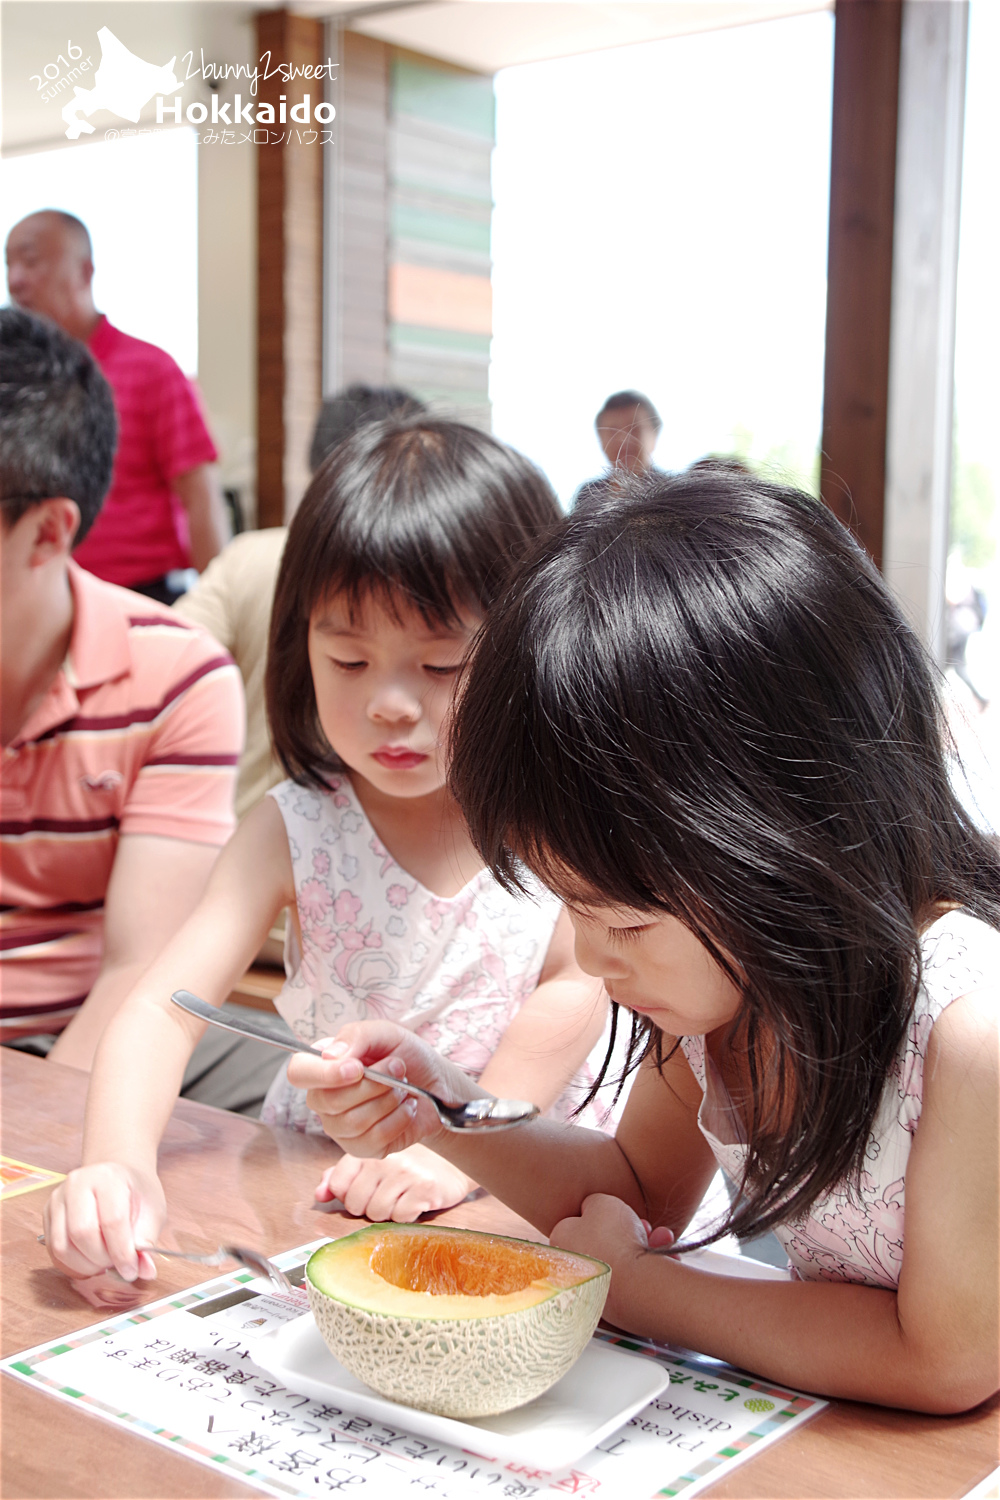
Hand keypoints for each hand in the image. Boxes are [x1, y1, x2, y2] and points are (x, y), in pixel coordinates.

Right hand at [43, 1163, 166, 1282]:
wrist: (118, 1178)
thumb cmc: (136, 1194)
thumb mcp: (153, 1212)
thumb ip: (147, 1241)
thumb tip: (145, 1271)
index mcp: (109, 1177)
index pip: (112, 1220)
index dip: (121, 1252)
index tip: (131, 1270)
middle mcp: (78, 1183)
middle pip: (82, 1233)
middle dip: (101, 1259)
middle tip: (116, 1266)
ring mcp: (58, 1198)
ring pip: (62, 1246)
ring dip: (84, 1265)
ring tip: (103, 1263)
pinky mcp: (47, 1213)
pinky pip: (53, 1251)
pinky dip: (71, 1265)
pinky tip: (89, 1262)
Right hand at [287, 1021, 480, 1157]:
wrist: (436, 1084)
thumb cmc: (407, 1055)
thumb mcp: (386, 1033)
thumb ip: (357, 1036)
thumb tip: (330, 1056)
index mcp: (323, 1065)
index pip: (299, 1072)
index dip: (323, 1074)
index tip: (357, 1069)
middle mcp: (324, 1098)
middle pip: (329, 1101)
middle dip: (373, 1084)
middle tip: (399, 1068)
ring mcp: (339, 1127)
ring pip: (352, 1121)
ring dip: (388, 1100)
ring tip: (403, 1088)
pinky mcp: (360, 1148)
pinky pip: (373, 1139)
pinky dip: (398, 1119)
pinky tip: (407, 1107)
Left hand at [315, 1144, 475, 1220]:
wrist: (448, 1164)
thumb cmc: (404, 1167)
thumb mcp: (370, 1167)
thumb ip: (340, 1177)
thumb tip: (319, 1194)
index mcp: (366, 1151)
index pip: (338, 1185)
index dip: (347, 1196)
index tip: (362, 1192)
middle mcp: (384, 1159)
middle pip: (355, 1204)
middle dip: (367, 1208)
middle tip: (383, 1197)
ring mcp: (405, 1172)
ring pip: (377, 1213)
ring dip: (387, 1213)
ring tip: (399, 1198)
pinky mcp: (424, 1187)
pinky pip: (401, 1217)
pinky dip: (406, 1216)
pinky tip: (413, 1202)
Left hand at [549, 1193, 667, 1328]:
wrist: (634, 1286)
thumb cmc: (614, 1239)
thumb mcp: (601, 1202)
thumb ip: (593, 1201)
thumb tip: (593, 1208)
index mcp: (560, 1241)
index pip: (577, 1222)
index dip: (600, 1214)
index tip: (617, 1213)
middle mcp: (572, 1267)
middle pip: (604, 1240)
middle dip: (630, 1230)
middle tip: (645, 1226)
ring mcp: (593, 1289)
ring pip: (622, 1259)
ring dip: (646, 1245)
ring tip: (662, 1238)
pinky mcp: (613, 1308)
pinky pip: (632, 1280)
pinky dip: (649, 1268)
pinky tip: (667, 1259)